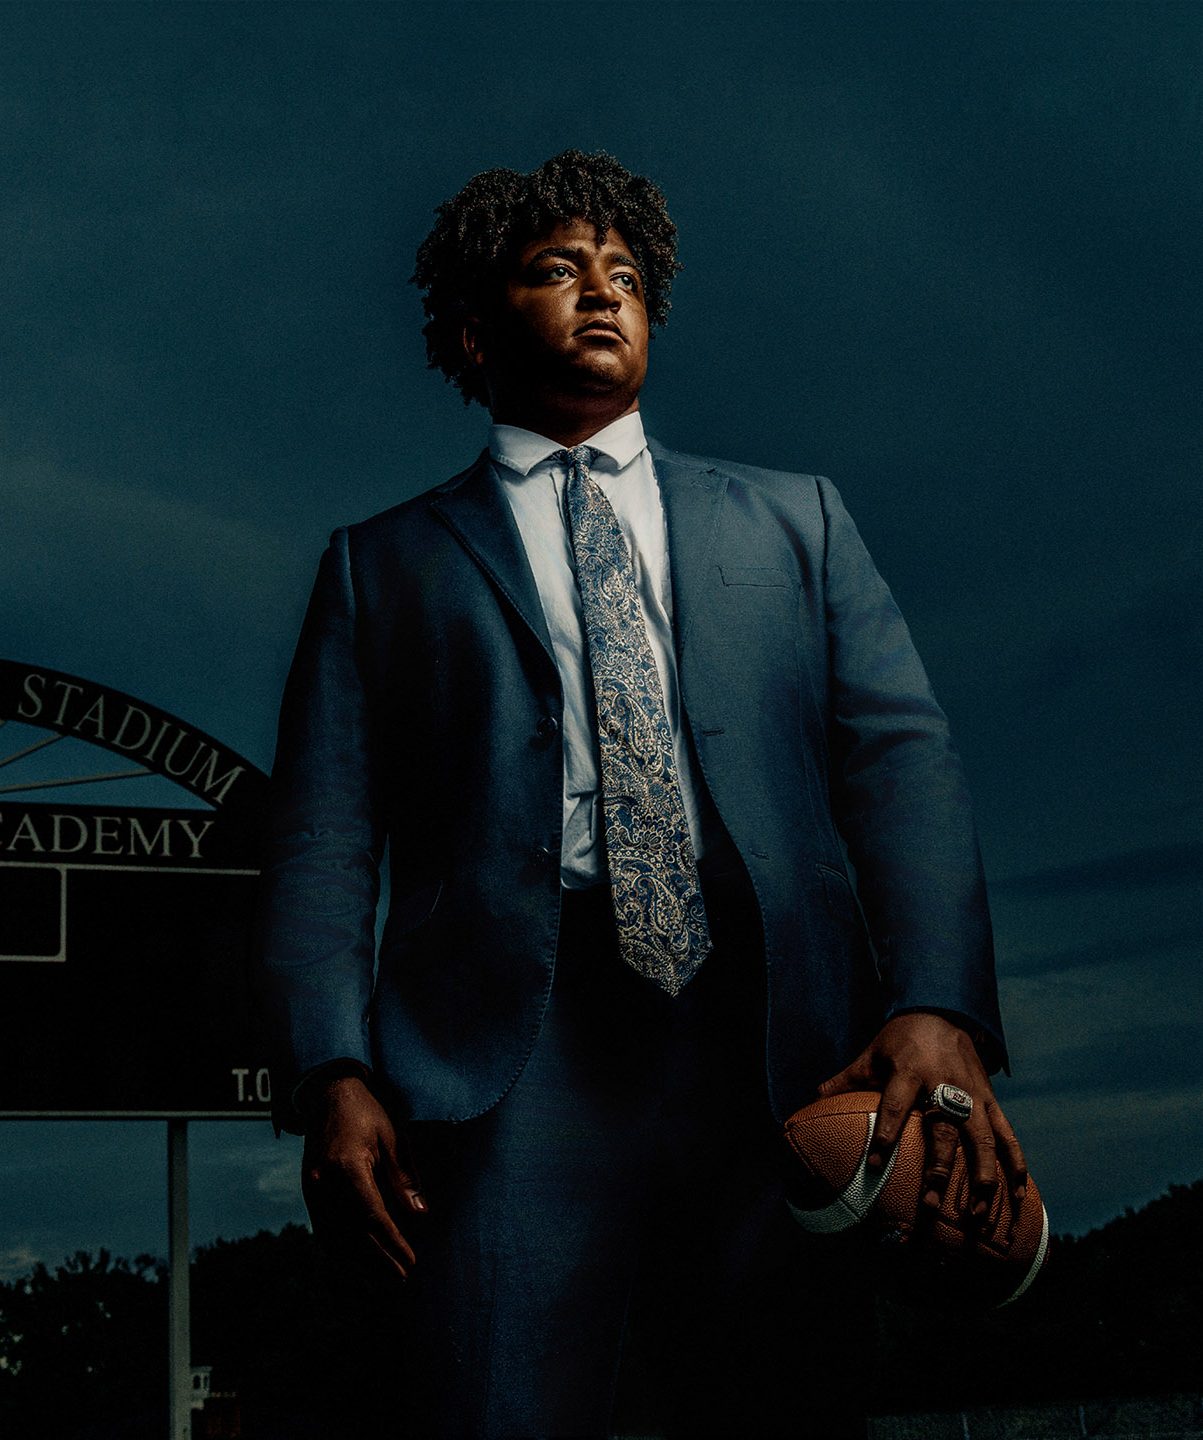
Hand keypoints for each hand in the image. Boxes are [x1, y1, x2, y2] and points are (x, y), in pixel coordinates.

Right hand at [300, 1075, 426, 1280]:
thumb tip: (420, 1214)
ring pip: (335, 1237)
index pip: (373, 1216)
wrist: (328, 1096)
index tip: (410, 1260)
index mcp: (348, 1166)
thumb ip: (403, 1178)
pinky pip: (323, 1230)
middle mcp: (325, 1183)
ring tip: (383, 1276)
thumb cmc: (366, 1114)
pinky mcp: (309, 1193)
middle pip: (353, 1234)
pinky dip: (340, 1249)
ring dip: (359, 1261)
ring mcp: (313, 1190)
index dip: (392, 1242)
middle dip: (378, 1259)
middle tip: (402, 1277)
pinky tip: (357, 1262)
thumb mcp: (392, 1138)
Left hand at [817, 1012, 1026, 1220]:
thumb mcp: (872, 1053)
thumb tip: (813, 1098)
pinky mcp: (990, 1101)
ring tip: (977, 1214)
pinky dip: (1016, 1164)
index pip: (895, 1105)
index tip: (875, 1164)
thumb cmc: (901, 1038)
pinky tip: (1020, 1193)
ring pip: (982, 1139)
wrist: (944, 1011)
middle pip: (943, 1131)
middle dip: (938, 1169)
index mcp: (909, 1071)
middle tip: (929, 1204)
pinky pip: (1007, 1134)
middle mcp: (944, 1084)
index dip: (886, 1134)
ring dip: (982, 1177)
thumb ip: (846, 1079)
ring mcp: (972, 1094)